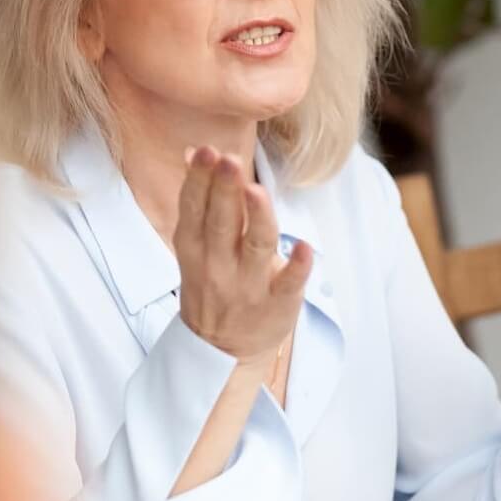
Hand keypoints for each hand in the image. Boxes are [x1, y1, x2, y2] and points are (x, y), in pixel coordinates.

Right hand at [173, 145, 310, 361]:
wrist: (222, 349)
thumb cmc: (213, 283)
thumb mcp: (196, 245)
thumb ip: (200, 200)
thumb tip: (194, 151)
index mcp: (195, 247)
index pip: (195, 208)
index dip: (200, 180)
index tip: (207, 152)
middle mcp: (218, 265)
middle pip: (222, 222)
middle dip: (224, 190)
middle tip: (229, 159)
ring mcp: (248, 286)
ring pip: (255, 247)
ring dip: (257, 218)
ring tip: (256, 191)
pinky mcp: (278, 304)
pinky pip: (288, 284)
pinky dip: (297, 266)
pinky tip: (305, 248)